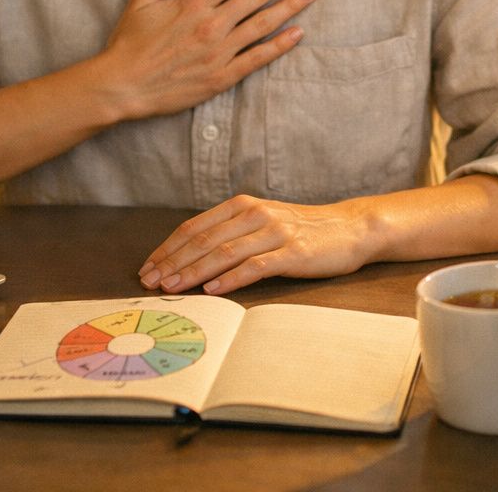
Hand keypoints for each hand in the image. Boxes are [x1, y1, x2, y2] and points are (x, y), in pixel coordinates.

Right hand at [98, 0, 315, 119]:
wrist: (122, 87)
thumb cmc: (129, 44)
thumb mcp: (142, 1)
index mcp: (193, 3)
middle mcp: (211, 25)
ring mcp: (219, 52)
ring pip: (263, 24)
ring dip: (290, 6)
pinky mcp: (222, 77)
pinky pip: (257, 58)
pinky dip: (279, 46)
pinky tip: (298, 33)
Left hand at [138, 195, 374, 294]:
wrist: (349, 228)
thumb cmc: (302, 231)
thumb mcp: (262, 224)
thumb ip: (231, 234)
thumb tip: (189, 259)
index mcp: (243, 206)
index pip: (194, 227)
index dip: (168, 249)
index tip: (148, 268)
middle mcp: (255, 214)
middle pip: (204, 240)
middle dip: (173, 263)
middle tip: (150, 282)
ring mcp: (275, 232)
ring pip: (224, 252)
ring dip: (194, 272)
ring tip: (172, 288)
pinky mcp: (292, 251)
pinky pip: (255, 266)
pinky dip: (231, 278)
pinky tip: (213, 290)